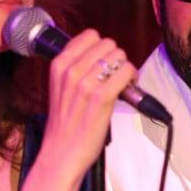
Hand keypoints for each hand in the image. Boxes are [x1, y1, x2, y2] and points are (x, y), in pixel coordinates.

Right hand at [40, 29, 135, 179]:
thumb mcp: (59, 87)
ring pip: (119, 56)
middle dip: (116, 57)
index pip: (90, 35)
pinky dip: (132, 77)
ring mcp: (86, 84)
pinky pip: (126, 72)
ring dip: (126, 68)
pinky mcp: (102, 98)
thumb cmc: (64, 124)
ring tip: (123, 82)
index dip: (102, 47)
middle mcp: (71, 71)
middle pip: (108, 44)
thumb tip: (100, 53)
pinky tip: (129, 88)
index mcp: (59, 65)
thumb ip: (75, 67)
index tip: (105, 60)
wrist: (61, 154)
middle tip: (116, 73)